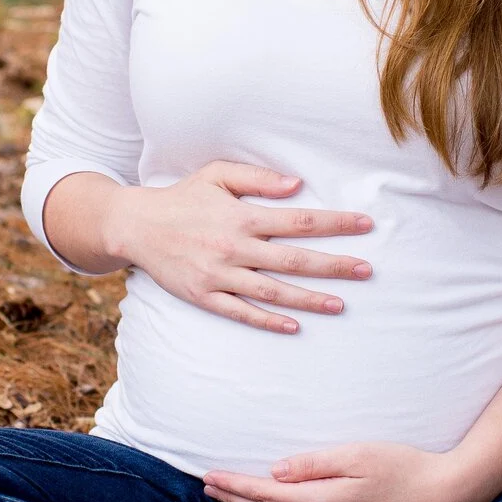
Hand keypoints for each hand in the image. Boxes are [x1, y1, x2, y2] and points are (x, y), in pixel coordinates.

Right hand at [100, 160, 372, 333]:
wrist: (135, 225)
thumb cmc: (183, 197)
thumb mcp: (217, 175)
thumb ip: (258, 179)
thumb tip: (297, 185)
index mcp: (242, 216)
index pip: (299, 220)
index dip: (335, 223)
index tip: (365, 225)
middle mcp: (233, 247)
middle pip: (293, 259)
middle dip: (333, 265)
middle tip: (366, 270)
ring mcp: (218, 274)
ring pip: (271, 291)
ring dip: (308, 299)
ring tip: (340, 304)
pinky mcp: (204, 295)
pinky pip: (240, 312)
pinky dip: (267, 320)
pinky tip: (294, 326)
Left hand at [203, 441, 496, 501]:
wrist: (443, 496)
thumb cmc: (403, 467)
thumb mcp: (358, 455)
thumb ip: (314, 464)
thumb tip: (276, 472)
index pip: (266, 495)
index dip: (235, 487)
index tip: (209, 477)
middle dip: (236, 500)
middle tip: (208, 487)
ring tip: (232, 499)